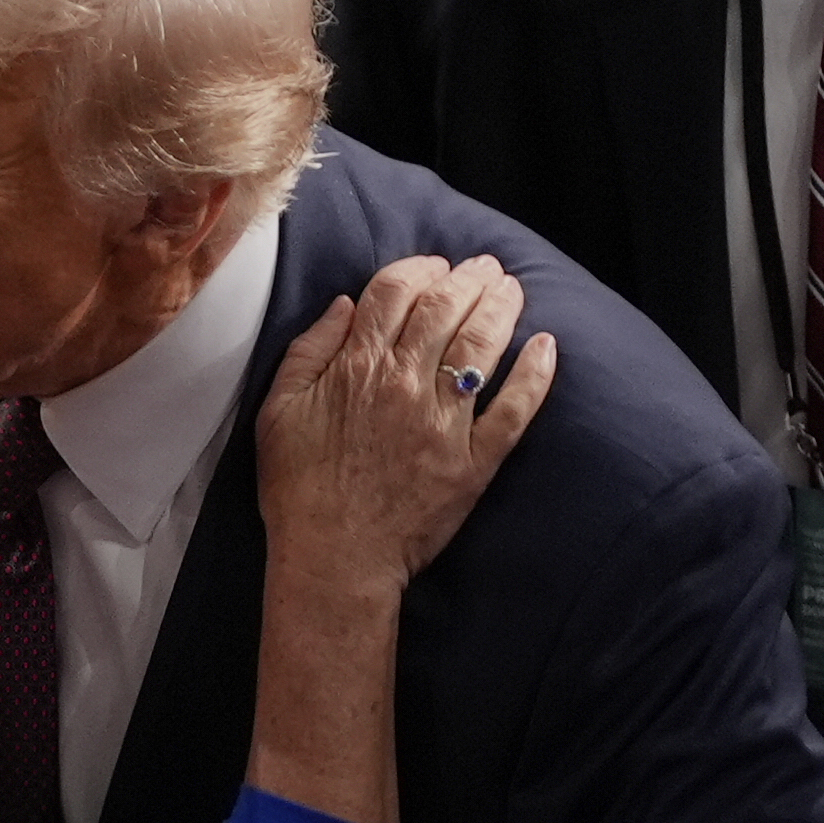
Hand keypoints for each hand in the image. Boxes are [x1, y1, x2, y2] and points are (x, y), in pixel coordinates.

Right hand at [246, 256, 553, 822]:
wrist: (333, 558)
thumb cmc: (298, 487)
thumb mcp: (277, 410)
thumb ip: (308, 350)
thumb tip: (345, 303)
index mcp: (356, 367)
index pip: (394, 291)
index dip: (418, 267)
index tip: (433, 264)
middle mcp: (404, 385)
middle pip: (445, 308)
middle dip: (468, 277)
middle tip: (483, 267)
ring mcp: (444, 422)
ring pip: (482, 345)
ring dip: (501, 308)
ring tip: (512, 288)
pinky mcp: (474, 461)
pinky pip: (514, 410)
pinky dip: (534, 375)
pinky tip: (546, 347)